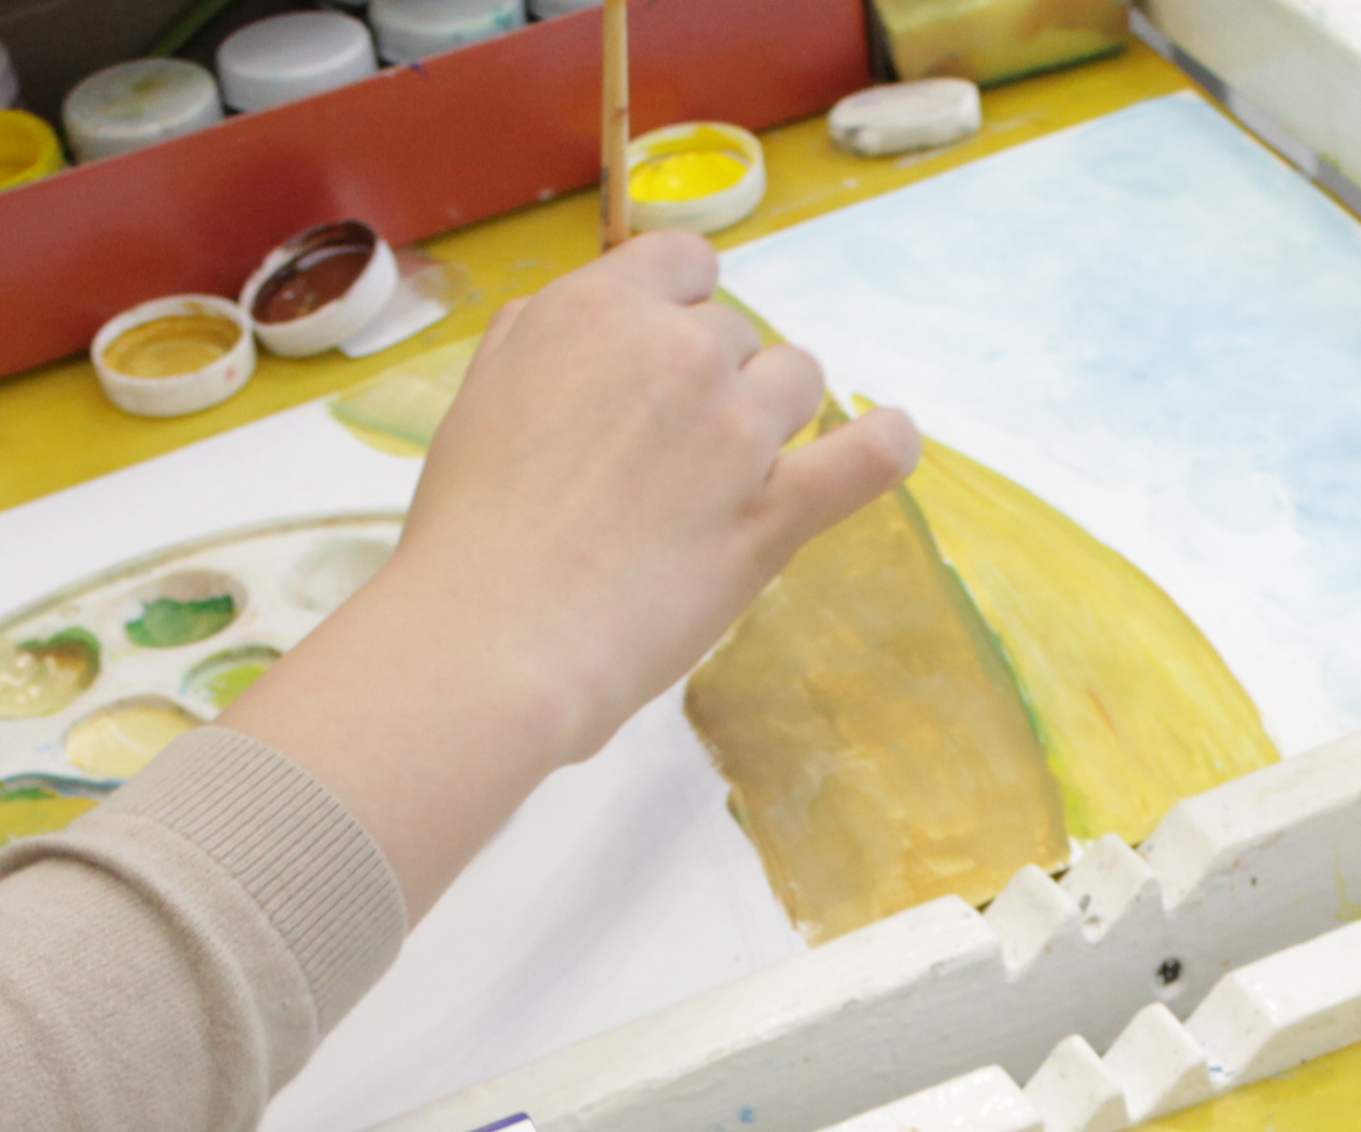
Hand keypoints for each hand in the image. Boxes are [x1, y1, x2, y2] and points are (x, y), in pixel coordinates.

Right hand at [224, 229, 919, 913]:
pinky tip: (891, 442)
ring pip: (797, 382)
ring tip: (730, 477)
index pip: (684, 263)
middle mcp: (677, 351)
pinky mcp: (775, 513)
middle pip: (735, 334)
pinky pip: (865, 458)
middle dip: (711, 382)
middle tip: (664, 457)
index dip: (679, 309)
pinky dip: (885, 447)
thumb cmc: (470, 533)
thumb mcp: (480, 398)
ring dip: (773, 418)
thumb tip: (572, 319)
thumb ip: (537, 342)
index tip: (664, 356)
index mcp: (597, 310)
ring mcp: (735, 432)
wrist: (493, 640)